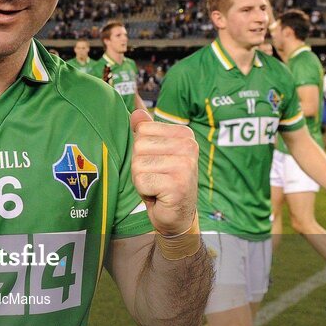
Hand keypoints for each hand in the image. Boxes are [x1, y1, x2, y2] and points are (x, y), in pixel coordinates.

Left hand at [130, 110, 198, 235]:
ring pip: (138, 164)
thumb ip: (146, 130)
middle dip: (140, 166)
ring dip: (141, 180)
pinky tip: (159, 196)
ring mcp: (185, 165)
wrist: (177, 216)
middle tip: (156, 178)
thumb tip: (136, 110)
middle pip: (139, 146)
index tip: (156, 164)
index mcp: (184, 134)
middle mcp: (189, 146)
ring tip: (157, 186)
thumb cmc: (163, 182)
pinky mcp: (177, 184)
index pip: (142, 130)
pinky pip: (141, 180)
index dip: (142, 151)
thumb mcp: (154, 152)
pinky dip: (144, 191)